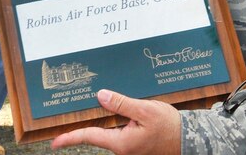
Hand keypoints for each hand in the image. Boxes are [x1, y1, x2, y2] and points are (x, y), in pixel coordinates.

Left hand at [51, 89, 180, 154]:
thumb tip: (100, 96)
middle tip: (69, 113)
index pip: (89, 137)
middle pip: (97, 133)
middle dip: (85, 124)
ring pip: (109, 131)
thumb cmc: (170, 127)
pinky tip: (115, 108)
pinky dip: (114, 120)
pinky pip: (118, 130)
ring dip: (103, 119)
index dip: (70, 138)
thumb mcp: (145, 111)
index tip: (54, 142)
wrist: (190, 139)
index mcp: (122, 143)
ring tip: (99, 102)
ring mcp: (128, 148)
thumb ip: (121, 104)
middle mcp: (122, 149)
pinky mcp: (134, 144)